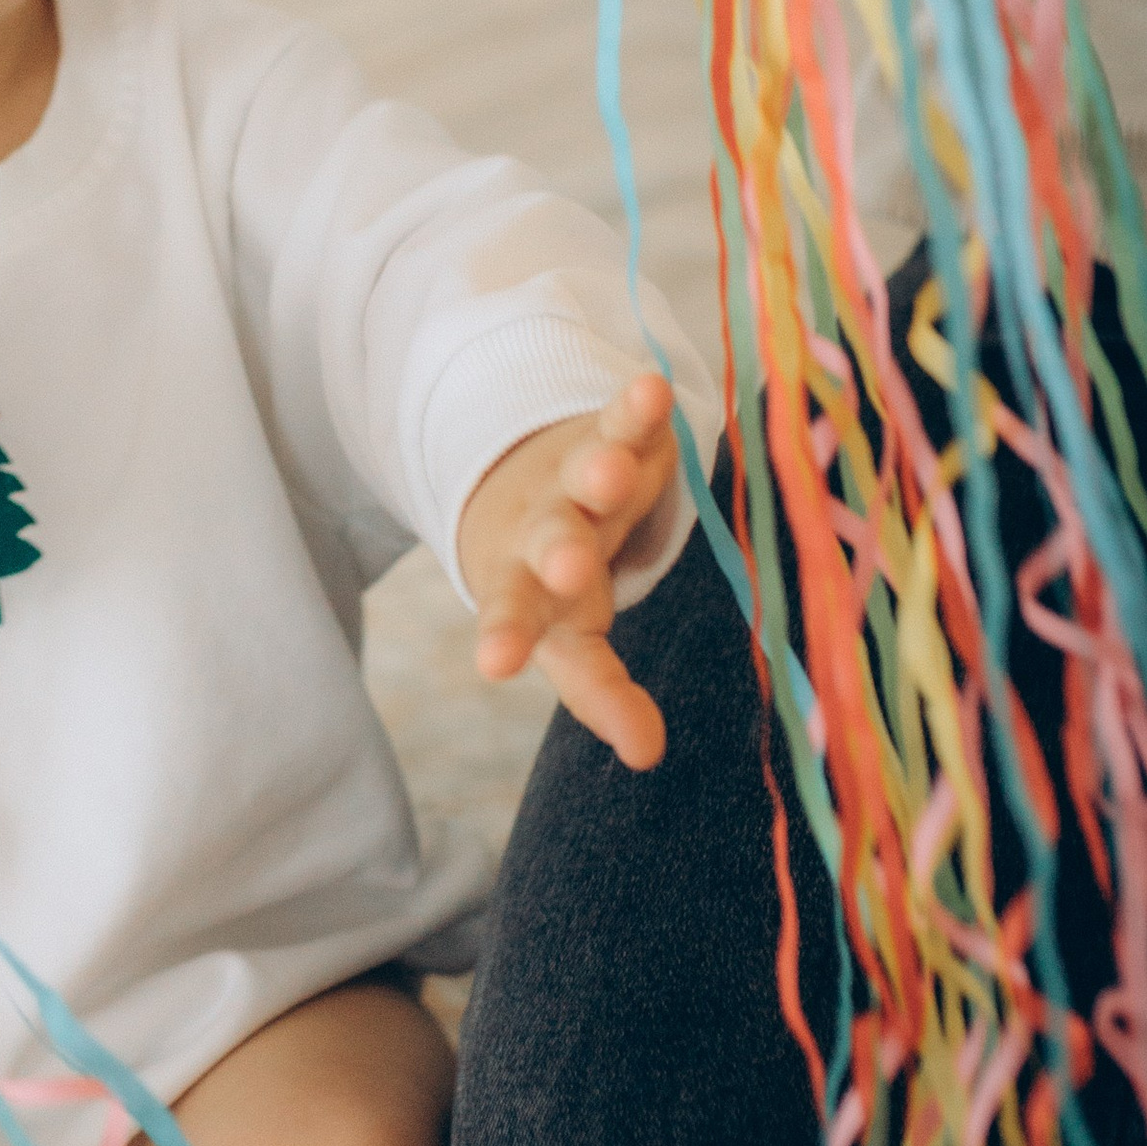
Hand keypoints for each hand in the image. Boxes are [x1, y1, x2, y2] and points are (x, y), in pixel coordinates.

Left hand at [455, 373, 677, 769]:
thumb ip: (600, 689)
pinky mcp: (609, 434)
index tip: (494, 664)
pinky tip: (651, 388)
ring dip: (596, 474)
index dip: (514, 641)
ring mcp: (575, 481)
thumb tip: (647, 757)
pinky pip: (623, 420)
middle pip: (548, 545)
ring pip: (584, 478)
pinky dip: (636, 406)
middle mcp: (546, 535)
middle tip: (565, 569)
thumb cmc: (551, 577)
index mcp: (530, 593)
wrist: (523, 477)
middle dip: (557, 555)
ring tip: (610, 475)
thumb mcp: (568, 633)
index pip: (523, 623)